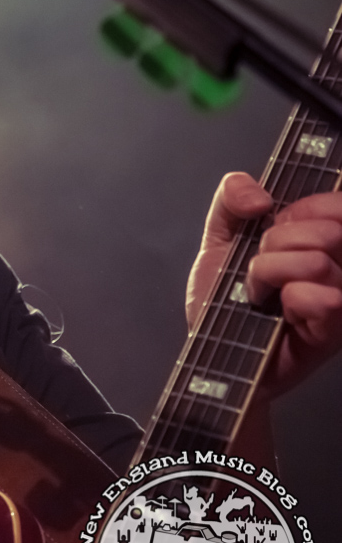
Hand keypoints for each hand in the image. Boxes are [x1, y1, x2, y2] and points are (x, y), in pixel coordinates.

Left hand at [188, 172, 341, 394]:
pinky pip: (323, 298)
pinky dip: (288, 300)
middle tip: (259, 266)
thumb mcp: (219, 238)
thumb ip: (231, 200)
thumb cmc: (223, 298)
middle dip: (275, 244)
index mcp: (321, 239)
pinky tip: (278, 311)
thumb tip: (259, 195)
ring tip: (260, 291)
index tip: (274, 226)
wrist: (213, 348)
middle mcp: (339, 265)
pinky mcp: (335, 330)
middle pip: (328, 230)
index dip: (300, 209)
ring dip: (270, 273)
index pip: (337, 203)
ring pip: (317, 262)